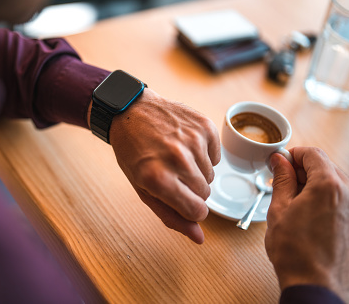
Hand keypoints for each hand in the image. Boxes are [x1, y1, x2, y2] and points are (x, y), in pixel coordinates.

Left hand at [109, 89, 219, 243]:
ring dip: (196, 172)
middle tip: (171, 173)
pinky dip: (204, 155)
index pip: (197, 211)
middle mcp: (178, 159)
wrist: (131, 112)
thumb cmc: (134, 153)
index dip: (190, 209)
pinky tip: (184, 145)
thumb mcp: (143, 189)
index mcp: (158, 179)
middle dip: (190, 190)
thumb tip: (199, 237)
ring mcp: (193, 140)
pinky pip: (216, 156)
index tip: (181, 200)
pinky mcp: (204, 126)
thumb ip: (171, 216)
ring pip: (211, 176)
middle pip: (205, 194)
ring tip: (175, 157)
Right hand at [265, 147, 348, 297]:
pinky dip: (321, 196)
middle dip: (301, 169)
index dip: (292, 155)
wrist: (315, 282)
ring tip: (291, 200)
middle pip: (323, 165)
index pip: (311, 153)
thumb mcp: (279, 208)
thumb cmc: (295, 250)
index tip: (278, 163)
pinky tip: (305, 211)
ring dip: (311, 183)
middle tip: (280, 181)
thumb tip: (279, 161)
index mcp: (328, 185)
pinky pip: (338, 196)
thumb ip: (281, 179)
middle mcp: (347, 192)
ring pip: (331, 180)